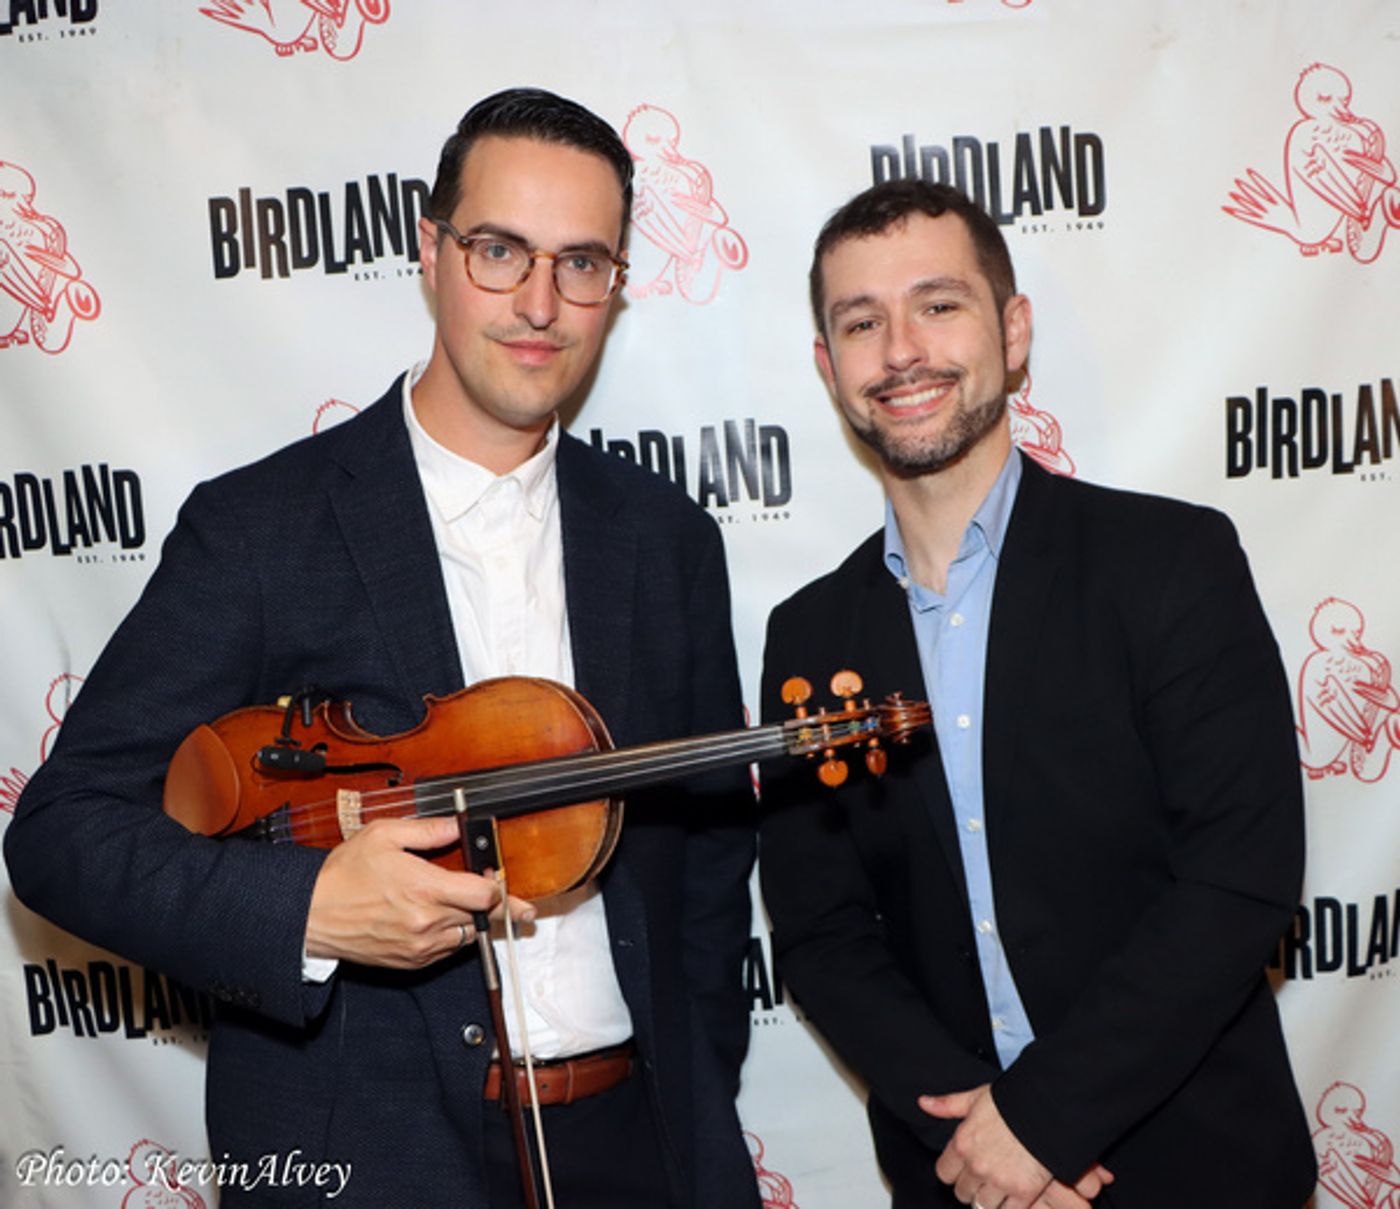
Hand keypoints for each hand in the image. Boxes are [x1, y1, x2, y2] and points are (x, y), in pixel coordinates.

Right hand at [305, 816, 533, 967]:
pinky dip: (455, 936)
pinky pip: (448, 951)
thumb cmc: (343, 875)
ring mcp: (421, 945)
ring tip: (487, 912)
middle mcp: (427, 921)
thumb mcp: (383, 836)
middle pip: (484, 918)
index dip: (500, 886)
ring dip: (478, 922)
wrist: (311, 915)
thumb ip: (427, 830)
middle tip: (524, 909)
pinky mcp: (412, 961)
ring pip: (469, 936)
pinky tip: (449, 920)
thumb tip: (457, 824)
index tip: (503, 880)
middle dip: (503, 908)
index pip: (485, 894)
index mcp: (425, 887)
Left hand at [919, 1086, 1111, 1207]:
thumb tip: (923, 1103)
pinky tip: (1014, 1196)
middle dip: (970, 1186)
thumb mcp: (975, 1097)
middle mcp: (976, 1167)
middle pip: (962, 1193)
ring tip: (999, 1187)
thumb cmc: (1011, 1102)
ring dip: (988, 1199)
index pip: (944, 1173)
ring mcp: (999, 1182)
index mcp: (962, 1144)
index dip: (952, 1171)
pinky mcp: (1023, 1193)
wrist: (1046, 1111)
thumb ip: (948, 1105)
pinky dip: (1009, 1207)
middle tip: (983, 1177)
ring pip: (982, 1206)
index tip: (962, 1168)